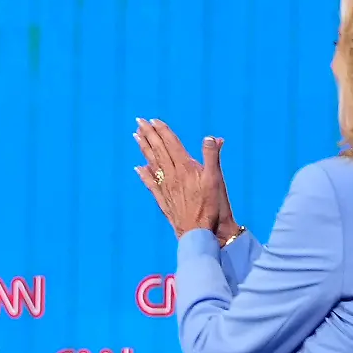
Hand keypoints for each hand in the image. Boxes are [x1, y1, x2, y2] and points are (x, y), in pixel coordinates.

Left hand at [134, 118, 227, 237]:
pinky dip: (144, 174)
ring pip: (152, 164)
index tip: (153, 120)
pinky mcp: (163, 200)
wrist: (199, 232)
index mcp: (185, 168)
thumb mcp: (216, 179)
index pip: (171, 144)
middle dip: (149, 134)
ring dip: (144, 149)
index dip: (163, 131)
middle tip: (139, 122)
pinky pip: (150, 184)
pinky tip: (138, 168)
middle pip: (158, 150)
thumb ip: (212, 157)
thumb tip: (211, 137)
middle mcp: (172, 175)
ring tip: (136, 136)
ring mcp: (165, 188)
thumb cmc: (210, 207)